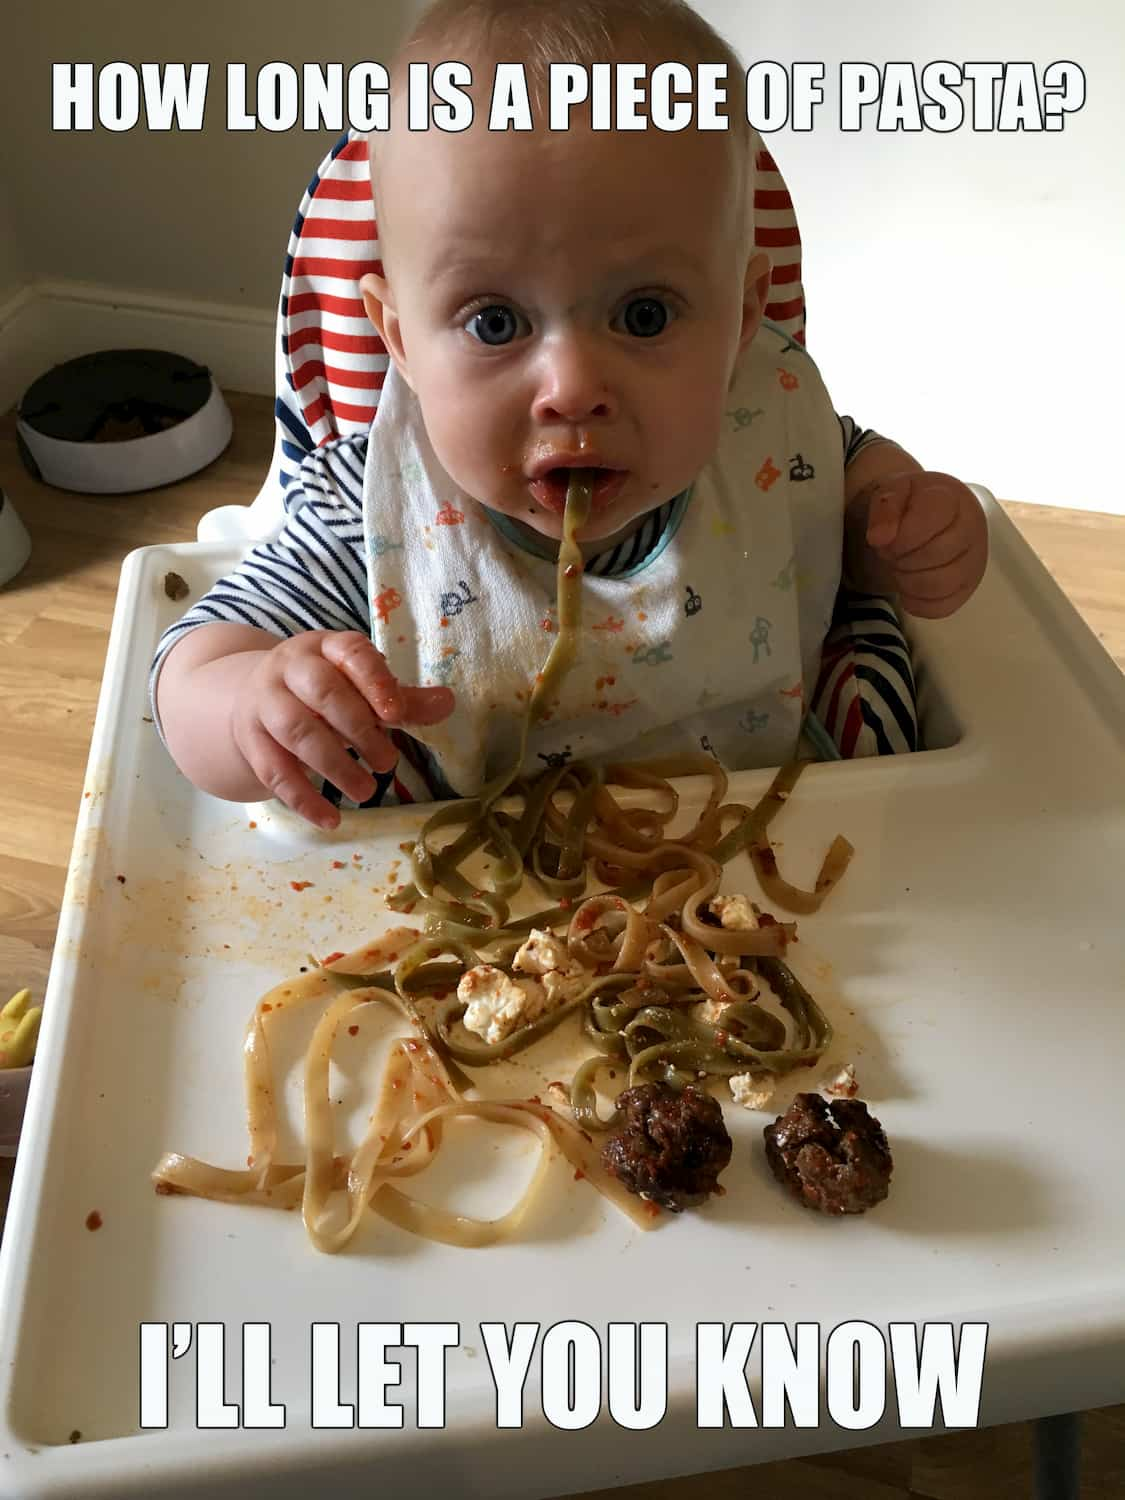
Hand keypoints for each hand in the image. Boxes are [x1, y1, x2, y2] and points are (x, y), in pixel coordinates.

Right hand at [230, 631, 453, 827]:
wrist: (252, 699)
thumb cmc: (323, 693)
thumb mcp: (360, 688)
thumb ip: (402, 700)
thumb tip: (447, 703)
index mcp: (326, 647)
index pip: (352, 654)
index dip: (375, 682)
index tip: (396, 715)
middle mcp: (291, 668)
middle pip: (323, 693)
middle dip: (359, 729)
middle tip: (387, 763)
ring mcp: (265, 702)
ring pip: (296, 731)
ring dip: (334, 765)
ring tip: (366, 791)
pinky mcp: (250, 739)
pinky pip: (273, 771)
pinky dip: (303, 798)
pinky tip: (330, 819)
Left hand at [863, 471, 988, 618]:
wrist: (922, 516)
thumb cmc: (907, 505)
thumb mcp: (889, 492)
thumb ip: (884, 508)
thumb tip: (880, 537)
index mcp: (952, 498)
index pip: (931, 522)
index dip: (902, 537)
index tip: (887, 538)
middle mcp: (972, 528)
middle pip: (936, 555)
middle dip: (902, 558)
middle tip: (892, 553)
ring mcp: (975, 560)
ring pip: (940, 585)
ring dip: (908, 582)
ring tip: (900, 568)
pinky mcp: (968, 587)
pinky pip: (942, 607)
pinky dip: (917, 603)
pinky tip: (908, 587)